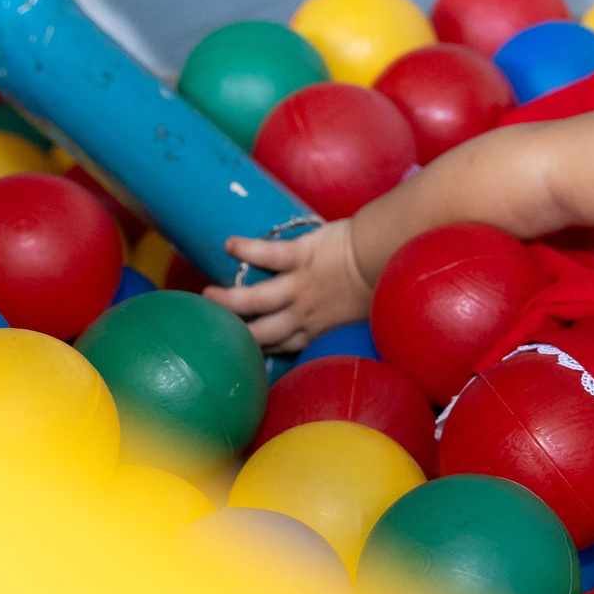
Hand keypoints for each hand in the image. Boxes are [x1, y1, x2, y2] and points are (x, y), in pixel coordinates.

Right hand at [204, 223, 370, 352]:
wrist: (387, 255)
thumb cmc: (377, 281)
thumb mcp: (355, 313)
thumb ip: (335, 317)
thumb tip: (331, 317)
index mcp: (316, 328)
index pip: (280, 345)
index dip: (257, 348)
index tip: (240, 346)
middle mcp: (303, 314)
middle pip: (260, 333)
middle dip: (234, 332)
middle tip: (210, 327)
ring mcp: (300, 286)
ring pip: (255, 300)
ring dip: (228, 300)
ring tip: (206, 296)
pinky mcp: (301, 256)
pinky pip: (267, 255)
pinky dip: (246, 250)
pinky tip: (230, 245)